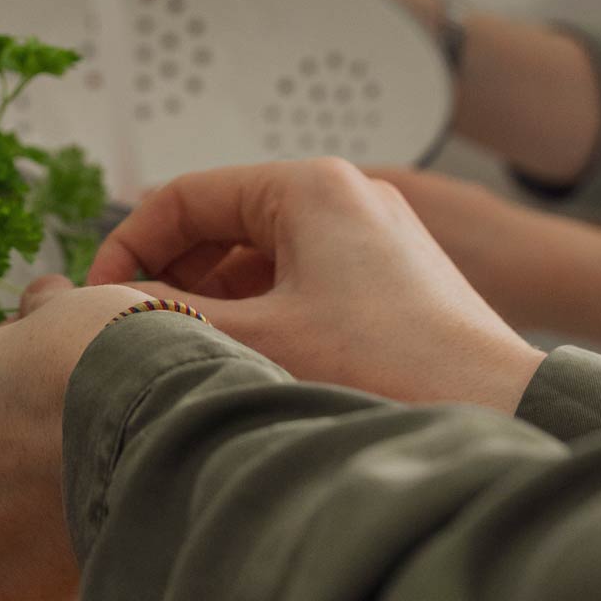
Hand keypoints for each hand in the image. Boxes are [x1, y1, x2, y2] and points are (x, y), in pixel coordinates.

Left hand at [0, 280, 141, 600]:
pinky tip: (100, 523)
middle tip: (52, 444)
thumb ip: (33, 317)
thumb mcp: (62, 307)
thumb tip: (40, 304)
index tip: (19, 393)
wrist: (158, 426)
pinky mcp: (7, 595)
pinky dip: (58, 563)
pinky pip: (28, 580)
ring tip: (85, 485)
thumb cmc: (100, 351)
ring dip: (18, 521)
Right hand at [89, 158, 540, 411]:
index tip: (101, 297)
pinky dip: (263, 315)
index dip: (130, 245)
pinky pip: (301, 282)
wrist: (498, 413)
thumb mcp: (257, 340)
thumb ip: (172, 316)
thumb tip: (110, 310)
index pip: (186, 194)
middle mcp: (347, 196)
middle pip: (223, 221)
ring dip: (217, 301)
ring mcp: (374, 237)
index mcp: (311, 187)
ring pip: (260, 257)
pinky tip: (249, 365)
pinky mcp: (392, 280)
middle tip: (138, 330)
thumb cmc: (394, 369)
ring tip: (192, 355)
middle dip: (173, 275)